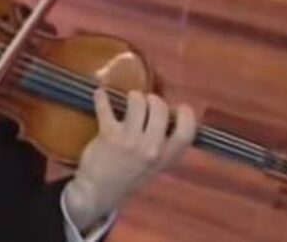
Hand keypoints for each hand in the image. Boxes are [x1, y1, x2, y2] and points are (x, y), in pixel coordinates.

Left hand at [65, 89, 196, 230]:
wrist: (99, 193)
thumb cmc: (128, 177)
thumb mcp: (155, 167)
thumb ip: (165, 146)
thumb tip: (170, 115)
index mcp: (165, 157)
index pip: (186, 132)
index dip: (186, 115)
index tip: (178, 108)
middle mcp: (151, 148)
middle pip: (160, 108)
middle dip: (153, 100)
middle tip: (146, 102)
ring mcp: (130, 141)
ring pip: (137, 102)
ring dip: (132, 97)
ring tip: (128, 101)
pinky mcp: (108, 134)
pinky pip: (105, 107)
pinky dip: (101, 98)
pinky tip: (100, 94)